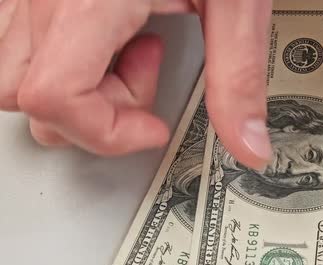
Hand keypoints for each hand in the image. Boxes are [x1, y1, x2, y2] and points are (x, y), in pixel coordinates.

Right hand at [0, 0, 272, 169]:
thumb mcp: (235, 3)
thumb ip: (239, 76)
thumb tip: (249, 143)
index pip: (54, 99)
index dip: (106, 131)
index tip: (152, 126)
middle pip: (29, 97)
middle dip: (95, 112)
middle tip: (145, 76)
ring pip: (13, 73)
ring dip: (74, 88)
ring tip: (127, 52)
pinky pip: (21, 41)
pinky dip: (62, 59)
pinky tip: (108, 33)